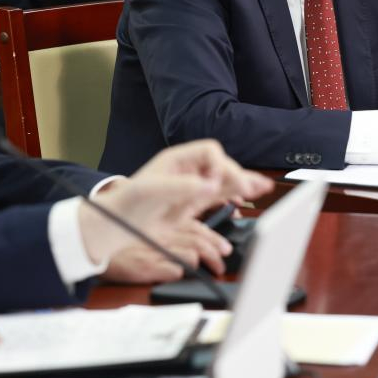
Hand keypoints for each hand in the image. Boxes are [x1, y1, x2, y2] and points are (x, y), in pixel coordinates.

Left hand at [81, 140, 271, 265]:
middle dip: (236, 175)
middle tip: (251, 189)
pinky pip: (218, 197)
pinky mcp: (191, 204)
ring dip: (242, 184)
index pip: (209, 152)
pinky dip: (234, 196)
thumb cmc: (127, 204)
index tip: (220, 184)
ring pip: (222, 181)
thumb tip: (211, 186)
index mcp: (177, 160)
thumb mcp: (152, 192)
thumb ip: (183, 187)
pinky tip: (248, 197)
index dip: (220, 165)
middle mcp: (187, 170)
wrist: (115, 225)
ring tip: (263, 187)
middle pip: (220, 166)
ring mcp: (190, 187)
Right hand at [102, 220, 231, 282]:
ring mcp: (156, 250)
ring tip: (213, 271)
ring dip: (203, 263)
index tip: (226, 249)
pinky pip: (170, 269)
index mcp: (168, 224)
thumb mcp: (155, 229)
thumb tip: (198, 247)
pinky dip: (179, 271)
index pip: (198, 229)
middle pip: (198, 242)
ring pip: (189, 254)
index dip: (215, 239)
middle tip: (222, 264)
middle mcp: (164, 235)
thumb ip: (175, 233)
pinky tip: (185, 273)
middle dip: (215, 254)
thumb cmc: (130, 239)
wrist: (100, 240)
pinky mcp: (146, 266)